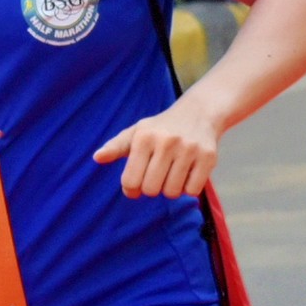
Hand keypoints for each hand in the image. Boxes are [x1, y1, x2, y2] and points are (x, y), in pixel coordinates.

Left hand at [94, 96, 222, 198]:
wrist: (199, 113)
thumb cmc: (162, 128)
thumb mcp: (137, 132)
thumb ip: (116, 147)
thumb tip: (97, 157)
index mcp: (145, 137)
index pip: (130, 181)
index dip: (131, 189)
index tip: (136, 183)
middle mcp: (167, 142)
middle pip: (151, 189)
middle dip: (151, 188)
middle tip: (156, 177)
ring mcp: (189, 149)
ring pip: (172, 192)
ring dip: (170, 190)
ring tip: (172, 175)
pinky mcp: (208, 157)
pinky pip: (192, 191)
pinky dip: (188, 189)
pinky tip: (187, 175)